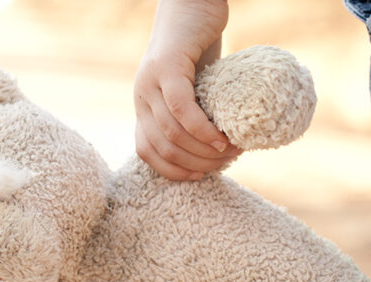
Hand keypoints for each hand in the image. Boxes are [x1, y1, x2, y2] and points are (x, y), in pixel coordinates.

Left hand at [134, 0, 240, 180]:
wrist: (194, 1)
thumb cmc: (200, 45)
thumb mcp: (195, 87)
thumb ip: (196, 113)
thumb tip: (216, 150)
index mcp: (144, 106)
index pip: (147, 152)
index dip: (174, 171)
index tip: (201, 176)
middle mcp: (141, 96)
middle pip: (162, 147)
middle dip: (195, 164)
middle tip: (226, 162)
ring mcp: (149, 82)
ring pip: (171, 132)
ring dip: (202, 151)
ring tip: (229, 152)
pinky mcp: (166, 67)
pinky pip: (180, 109)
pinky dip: (201, 130)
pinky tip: (219, 138)